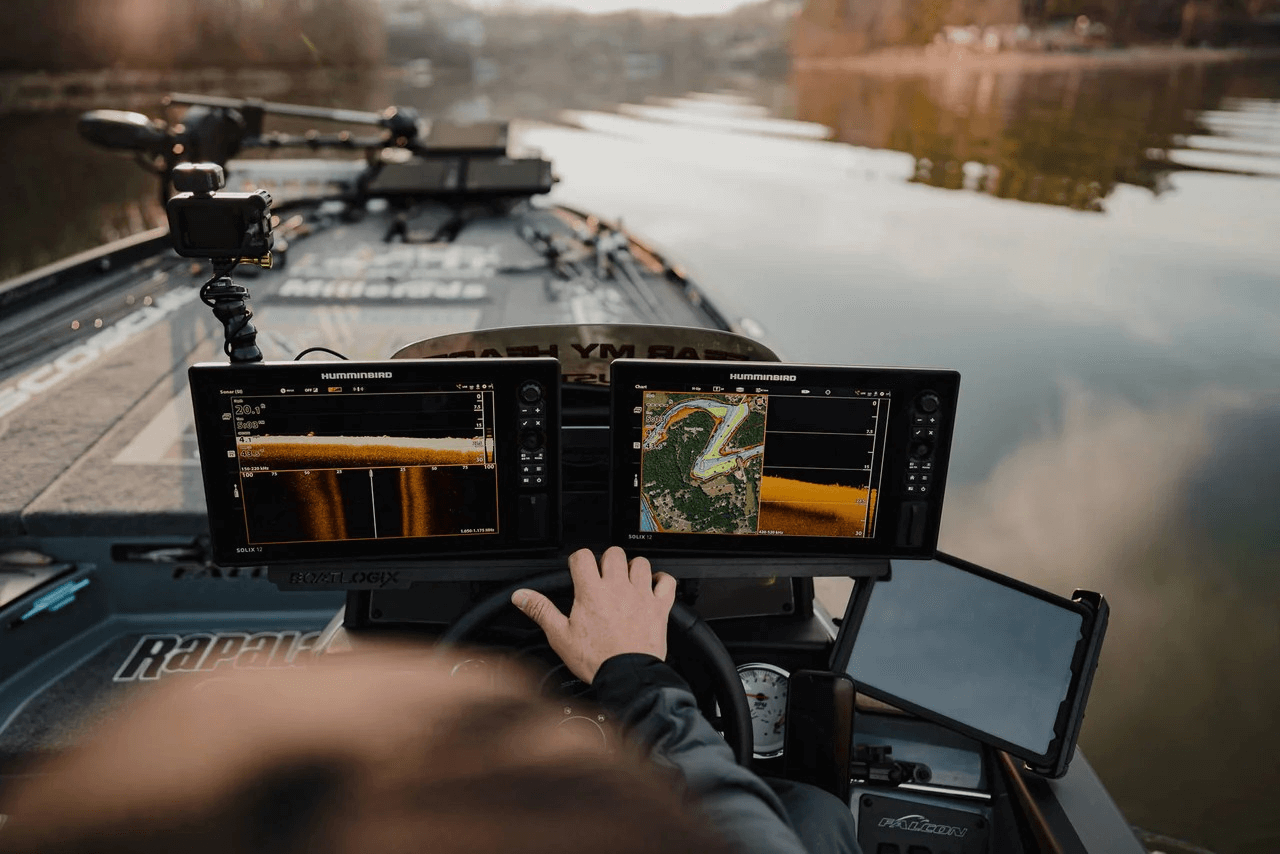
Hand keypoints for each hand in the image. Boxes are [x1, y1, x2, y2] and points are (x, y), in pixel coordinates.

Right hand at [512, 546, 675, 683]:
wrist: (627, 677)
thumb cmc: (596, 660)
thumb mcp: (560, 637)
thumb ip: (541, 610)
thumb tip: (521, 596)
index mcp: (591, 592)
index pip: (583, 556)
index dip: (578, 561)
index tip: (579, 571)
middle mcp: (617, 588)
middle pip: (613, 553)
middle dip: (606, 561)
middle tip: (602, 578)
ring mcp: (641, 595)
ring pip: (640, 563)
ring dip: (633, 569)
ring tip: (625, 583)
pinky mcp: (659, 606)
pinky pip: (667, 581)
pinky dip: (662, 580)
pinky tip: (653, 587)